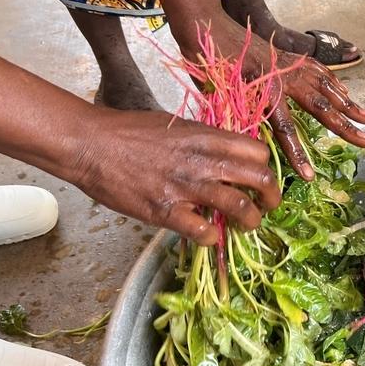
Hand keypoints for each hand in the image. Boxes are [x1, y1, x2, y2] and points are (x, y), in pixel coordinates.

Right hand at [70, 109, 280, 244]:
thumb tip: (225, 155)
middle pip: (260, 179)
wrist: (91, 144)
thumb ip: (204, 141)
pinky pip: (203, 231)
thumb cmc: (130, 132)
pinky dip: (213, 238)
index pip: (258, 151)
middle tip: (268, 207)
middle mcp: (203, 161)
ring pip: (241, 207)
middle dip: (272, 197)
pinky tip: (209, 236)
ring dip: (251, 221)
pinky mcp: (165, 211)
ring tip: (247, 226)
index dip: (265, 167)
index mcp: (207, 138)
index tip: (261, 178)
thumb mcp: (177, 126)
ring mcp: (186, 187)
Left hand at [174, 12, 364, 179]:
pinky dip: (335, 83)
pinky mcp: (289, 56)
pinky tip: (344, 92)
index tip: (310, 176)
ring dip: (349, 104)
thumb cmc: (207, 62)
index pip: (286, 131)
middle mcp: (284, 79)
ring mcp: (290, 65)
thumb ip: (237, 120)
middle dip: (346, 128)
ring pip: (327, 87)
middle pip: (322, 108)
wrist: (208, 25)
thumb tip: (247, 146)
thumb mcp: (216, 97)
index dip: (298, 155)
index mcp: (264, 93)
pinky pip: (319, 70)